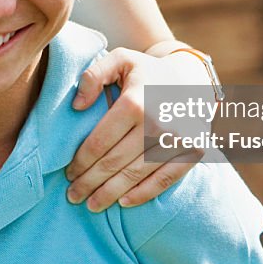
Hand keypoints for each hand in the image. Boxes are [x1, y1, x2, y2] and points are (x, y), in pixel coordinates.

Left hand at [65, 47, 203, 210]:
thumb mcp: (120, 59)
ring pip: (136, 175)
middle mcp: (157, 123)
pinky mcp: (194, 150)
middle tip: (73, 195)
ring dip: (110, 193)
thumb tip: (77, 106)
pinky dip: (144, 194)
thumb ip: (93, 75)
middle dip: (89, 182)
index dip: (80, 161)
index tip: (68, 173)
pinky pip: (165, 179)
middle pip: (114, 162)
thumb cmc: (148, 71)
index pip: (99, 142)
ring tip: (92, 205)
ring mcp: (177, 139)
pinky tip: (124, 203)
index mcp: (135, 102)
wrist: (192, 77)